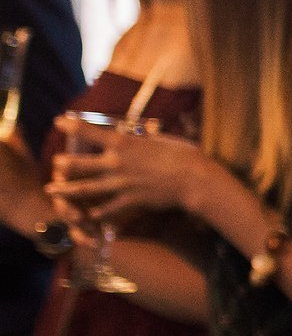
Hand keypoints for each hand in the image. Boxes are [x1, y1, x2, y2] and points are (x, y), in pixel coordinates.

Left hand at [49, 124, 213, 223]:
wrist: (194, 180)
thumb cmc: (184, 155)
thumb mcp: (162, 140)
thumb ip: (146, 140)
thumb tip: (142, 137)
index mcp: (124, 143)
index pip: (89, 132)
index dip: (71, 125)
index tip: (59, 121)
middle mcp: (117, 163)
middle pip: (80, 164)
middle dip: (65, 164)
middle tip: (56, 164)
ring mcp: (122, 184)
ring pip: (86, 188)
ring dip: (67, 190)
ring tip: (53, 190)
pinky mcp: (131, 200)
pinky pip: (109, 208)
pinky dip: (98, 212)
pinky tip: (89, 214)